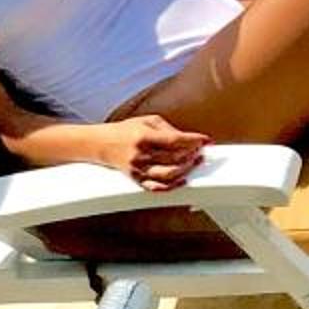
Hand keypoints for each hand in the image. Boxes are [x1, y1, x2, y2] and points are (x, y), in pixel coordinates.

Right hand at [89, 116, 206, 188]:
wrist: (101, 144)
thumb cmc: (126, 130)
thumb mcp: (148, 121)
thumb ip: (169, 129)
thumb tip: (189, 138)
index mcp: (144, 136)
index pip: (175, 140)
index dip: (194, 141)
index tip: (207, 140)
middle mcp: (141, 155)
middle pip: (174, 159)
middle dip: (193, 155)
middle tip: (202, 150)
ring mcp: (138, 169)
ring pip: (168, 175)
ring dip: (186, 169)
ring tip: (195, 162)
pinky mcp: (136, 179)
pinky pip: (156, 187)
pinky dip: (172, 186)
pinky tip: (183, 180)